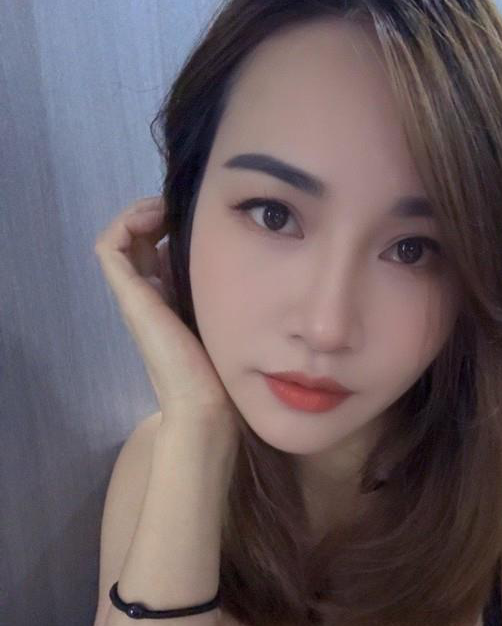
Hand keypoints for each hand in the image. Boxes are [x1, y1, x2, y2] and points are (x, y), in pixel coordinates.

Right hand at [94, 195, 237, 435]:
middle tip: (188, 207)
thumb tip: (256, 263)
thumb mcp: (235, 324)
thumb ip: (235, 298)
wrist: (206, 408)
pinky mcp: (130, 298)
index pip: (160, 253)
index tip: (204, 218)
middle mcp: (149, 299)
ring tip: (169, 206)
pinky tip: (158, 216)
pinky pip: (110, 246)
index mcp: (172, 306)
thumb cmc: (227, 376)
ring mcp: (136, 298)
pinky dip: (128, 222)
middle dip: (160, 215)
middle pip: (140, 242)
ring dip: (143, 213)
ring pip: (122, 240)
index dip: (174, 226)